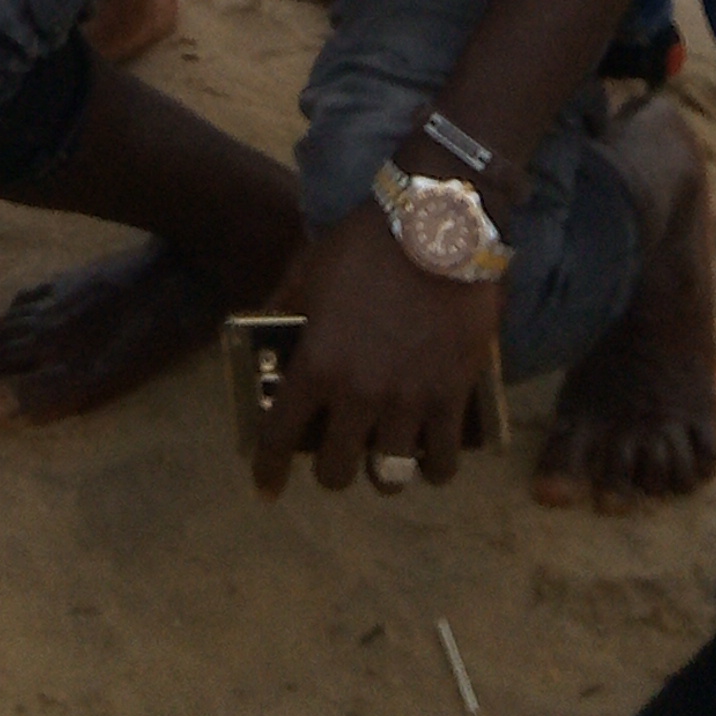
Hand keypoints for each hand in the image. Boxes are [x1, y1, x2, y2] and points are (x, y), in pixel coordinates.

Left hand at [250, 206, 501, 494]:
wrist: (438, 226)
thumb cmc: (367, 243)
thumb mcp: (310, 268)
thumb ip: (285, 303)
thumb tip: (264, 322)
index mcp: (316, 364)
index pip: (279, 436)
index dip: (268, 469)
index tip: (266, 489)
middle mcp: (358, 394)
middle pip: (337, 471)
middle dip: (333, 472)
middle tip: (338, 460)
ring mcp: (407, 400)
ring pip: (390, 477)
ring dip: (383, 475)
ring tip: (387, 462)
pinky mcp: (451, 397)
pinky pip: (443, 461)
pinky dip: (435, 468)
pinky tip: (431, 459)